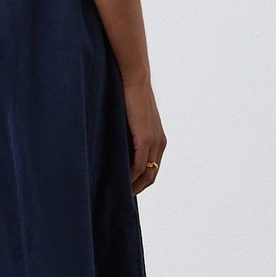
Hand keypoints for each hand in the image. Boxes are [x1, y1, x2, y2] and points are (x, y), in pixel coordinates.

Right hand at [122, 75, 165, 194]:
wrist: (134, 79)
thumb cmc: (128, 96)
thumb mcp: (130, 121)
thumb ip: (128, 135)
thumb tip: (115, 146)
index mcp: (159, 140)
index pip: (152, 169)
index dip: (141, 181)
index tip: (127, 189)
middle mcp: (160, 143)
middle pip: (151, 175)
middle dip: (138, 188)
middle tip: (122, 197)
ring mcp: (154, 141)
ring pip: (146, 173)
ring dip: (134, 185)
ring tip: (120, 193)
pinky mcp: (145, 138)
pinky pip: (139, 165)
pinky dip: (130, 176)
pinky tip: (122, 182)